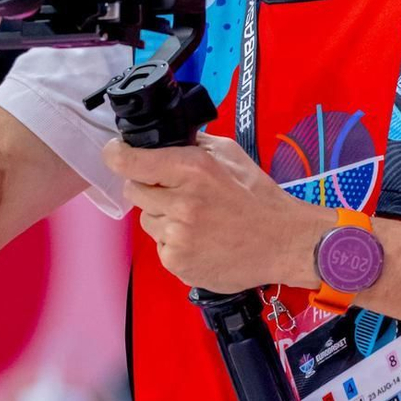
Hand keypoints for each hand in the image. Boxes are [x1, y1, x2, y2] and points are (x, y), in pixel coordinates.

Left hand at [102, 133, 321, 295]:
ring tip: (197, 220)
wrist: (283, 243)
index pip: (129, 161)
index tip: (116, 153)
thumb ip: (193, 144)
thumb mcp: (230, 155)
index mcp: (192, 170)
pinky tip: (201, 240)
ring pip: (147, 220)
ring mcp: (177, 236)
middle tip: (179, 194)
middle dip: (150, 188)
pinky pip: (160, 246)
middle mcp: (181, 203)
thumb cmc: (259, 199)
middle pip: (134, 190)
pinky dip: (175, 243)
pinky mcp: (177, 262)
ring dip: (163, 217)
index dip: (117, 154)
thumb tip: (162, 138)